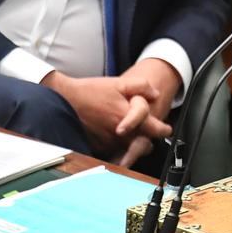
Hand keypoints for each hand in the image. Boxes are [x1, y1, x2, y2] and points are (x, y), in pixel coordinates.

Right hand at [41, 71, 165, 155]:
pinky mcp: (98, 147)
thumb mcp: (118, 83)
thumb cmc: (90, 92)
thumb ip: (141, 87)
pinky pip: (113, 150)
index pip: (154, 130)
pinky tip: (113, 135)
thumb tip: (155, 95)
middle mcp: (120, 135)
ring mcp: (108, 143)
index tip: (167, 128)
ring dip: (132, 143)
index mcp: (128, 118)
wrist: (65, 100)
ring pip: (128, 148)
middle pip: (143, 145)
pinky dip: (117, 145)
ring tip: (129, 133)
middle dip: (148, 140)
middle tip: (149, 134)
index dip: (164, 129)